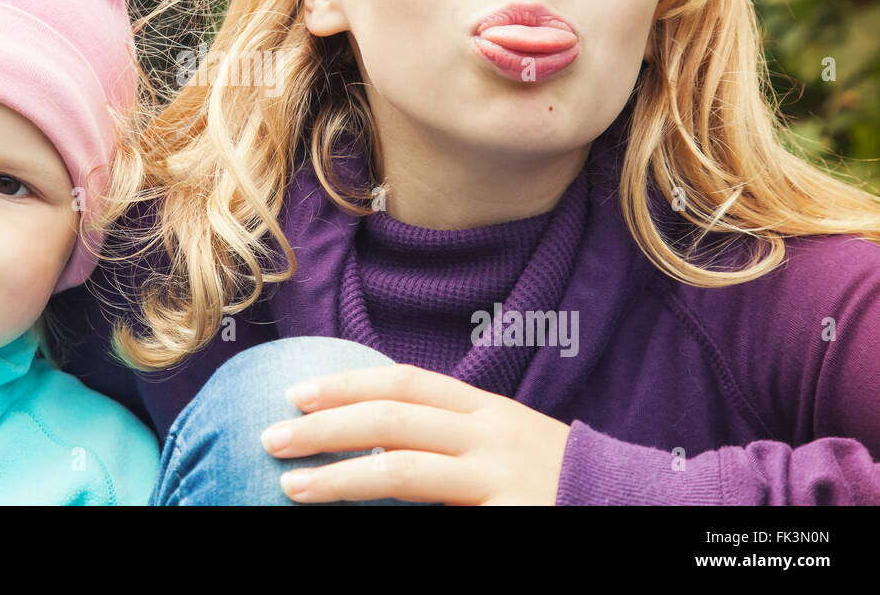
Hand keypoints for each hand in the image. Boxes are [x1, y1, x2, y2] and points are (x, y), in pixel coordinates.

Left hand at [259, 364, 570, 504]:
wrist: (630, 506)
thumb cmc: (552, 476)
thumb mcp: (504, 438)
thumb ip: (449, 429)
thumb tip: (376, 427)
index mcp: (484, 408)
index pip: (403, 380)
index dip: (346, 383)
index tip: (296, 390)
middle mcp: (487, 435)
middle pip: (390, 418)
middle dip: (325, 426)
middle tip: (272, 436)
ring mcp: (496, 479)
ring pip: (401, 471)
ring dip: (338, 478)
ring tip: (292, 486)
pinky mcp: (504, 520)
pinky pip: (431, 520)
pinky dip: (384, 521)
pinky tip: (352, 524)